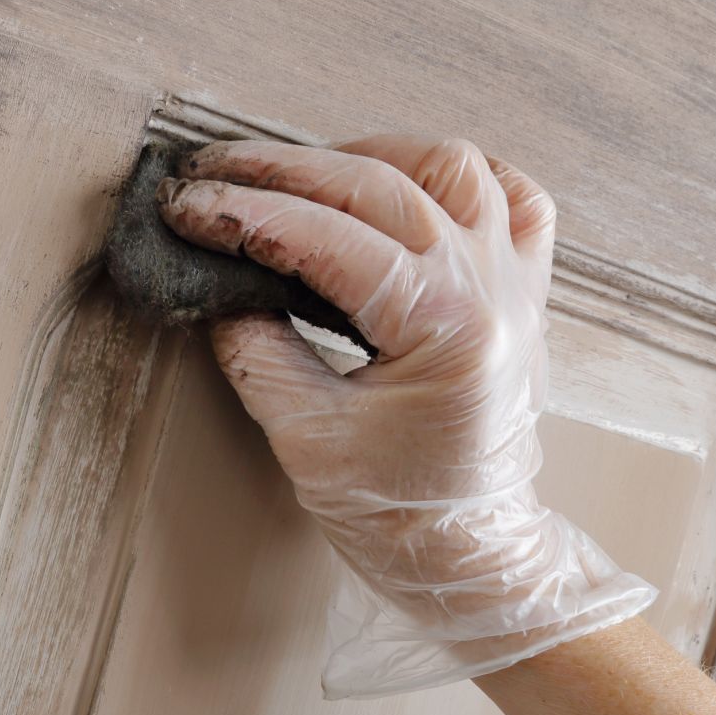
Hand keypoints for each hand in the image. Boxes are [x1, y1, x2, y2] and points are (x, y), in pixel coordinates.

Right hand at [158, 135, 653, 695]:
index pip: (328, 238)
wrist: (477, 558)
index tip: (187, 205)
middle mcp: (492, 287)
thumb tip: (220, 287)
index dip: (246, 214)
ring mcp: (517, 282)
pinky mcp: (528, 292)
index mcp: (446, 326)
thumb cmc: (399, 516)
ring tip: (302, 172)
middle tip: (211, 170)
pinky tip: (412, 182)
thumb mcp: (306, 440)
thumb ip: (258, 352)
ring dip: (369, 156)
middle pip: (377, 185)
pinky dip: (461, 177)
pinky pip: (514, 198)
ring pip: (450, 168)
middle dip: (282, 172)